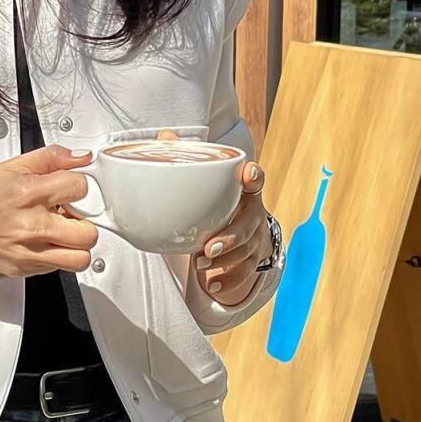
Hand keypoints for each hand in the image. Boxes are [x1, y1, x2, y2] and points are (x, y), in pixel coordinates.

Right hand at [0, 149, 95, 278]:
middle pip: (87, 232)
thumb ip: (52, 158)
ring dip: (77, 245)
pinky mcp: (27, 268)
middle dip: (84, 221)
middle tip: (71, 214)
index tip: (68, 188)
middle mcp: (33, 226)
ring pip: (80, 258)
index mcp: (30, 193)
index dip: (77, 186)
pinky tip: (45, 241)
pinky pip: (60, 268)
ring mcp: (31, 252)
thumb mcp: (14, 165)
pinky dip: (59, 255)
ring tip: (64, 233)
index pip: (79, 188)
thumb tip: (81, 157)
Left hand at [192, 160, 271, 306]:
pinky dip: (228, 281)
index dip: (254, 176)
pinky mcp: (252, 259)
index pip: (256, 179)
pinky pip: (244, 273)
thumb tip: (164, 136)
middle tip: (208, 247)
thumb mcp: (208, 179)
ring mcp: (255, 238)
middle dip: (230, 238)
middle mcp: (254, 213)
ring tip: (199, 265)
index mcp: (246, 189)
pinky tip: (211, 284)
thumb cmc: (218, 198)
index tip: (247, 174)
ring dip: (223, 262)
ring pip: (245, 252)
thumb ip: (188, 158)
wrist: (238, 224)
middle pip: (248, 225)